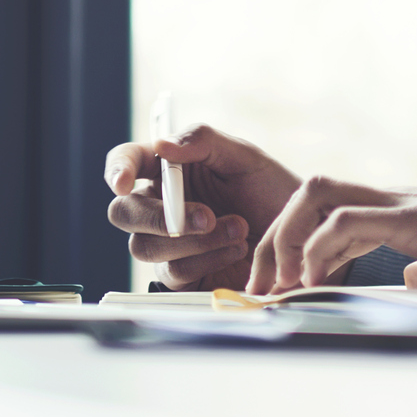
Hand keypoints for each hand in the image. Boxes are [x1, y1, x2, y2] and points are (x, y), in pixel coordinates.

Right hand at [105, 125, 301, 290]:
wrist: (300, 237)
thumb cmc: (270, 190)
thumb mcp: (244, 156)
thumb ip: (203, 141)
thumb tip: (162, 144)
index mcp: (168, 169)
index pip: (126, 162)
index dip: (117, 169)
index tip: (123, 181)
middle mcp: (160, 205)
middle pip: (123, 212)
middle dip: (156, 217)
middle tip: (204, 217)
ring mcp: (167, 243)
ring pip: (146, 247)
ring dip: (194, 240)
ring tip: (238, 230)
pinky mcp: (182, 275)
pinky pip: (173, 273)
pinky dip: (206, 260)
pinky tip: (236, 249)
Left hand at [247, 179, 416, 295]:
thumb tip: (412, 278)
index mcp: (404, 213)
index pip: (327, 211)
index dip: (290, 247)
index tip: (277, 292)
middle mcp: (397, 200)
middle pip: (309, 192)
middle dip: (271, 240)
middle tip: (260, 292)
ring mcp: (407, 203)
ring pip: (318, 194)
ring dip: (285, 238)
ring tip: (280, 285)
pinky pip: (350, 220)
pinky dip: (319, 248)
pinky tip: (315, 280)